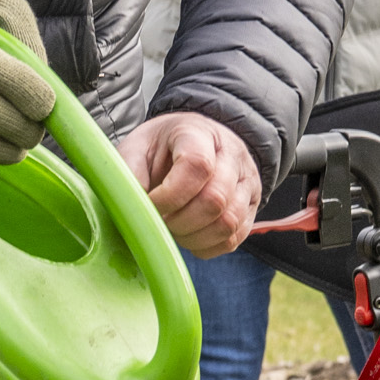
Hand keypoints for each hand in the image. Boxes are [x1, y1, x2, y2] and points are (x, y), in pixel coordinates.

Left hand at [116, 110, 262, 257]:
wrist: (191, 145)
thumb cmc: (159, 149)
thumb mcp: (136, 149)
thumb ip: (129, 174)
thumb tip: (131, 208)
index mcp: (199, 133)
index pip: (197, 166)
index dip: (170, 196)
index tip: (149, 204)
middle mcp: (232, 154)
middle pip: (216, 199)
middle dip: (180, 222)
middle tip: (159, 221)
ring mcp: (246, 182)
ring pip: (229, 224)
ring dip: (193, 237)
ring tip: (172, 229)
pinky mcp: (250, 208)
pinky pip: (233, 239)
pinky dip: (206, 247)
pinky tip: (188, 237)